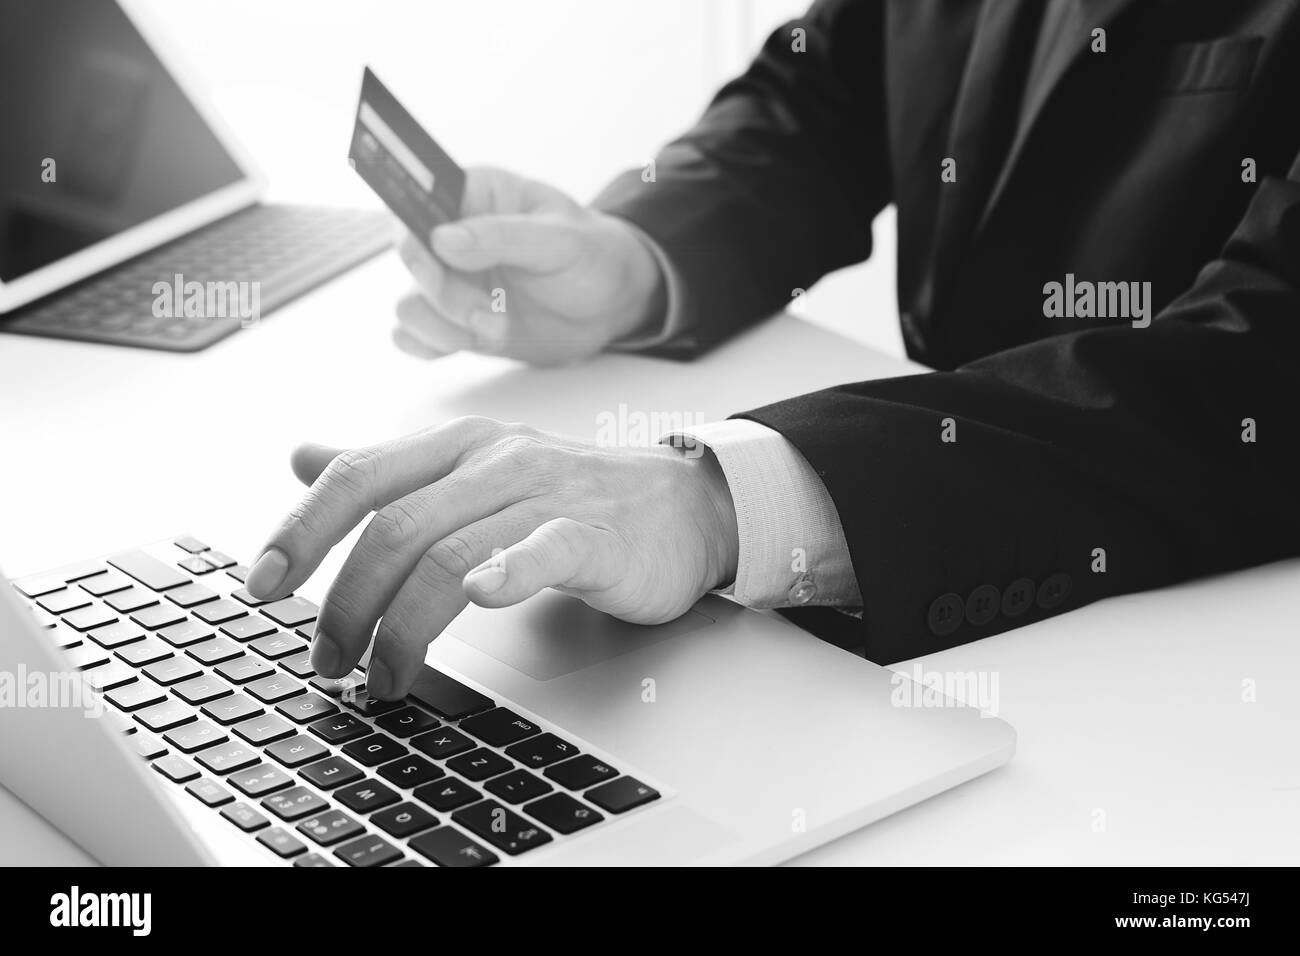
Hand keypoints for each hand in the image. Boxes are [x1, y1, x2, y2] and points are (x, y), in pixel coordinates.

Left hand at [244, 417, 737, 698]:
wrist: (681, 504)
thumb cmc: (571, 496)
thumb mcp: (472, 469)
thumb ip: (390, 469)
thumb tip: (303, 456)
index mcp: (455, 446)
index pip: (359, 475)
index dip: (301, 529)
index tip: (261, 586)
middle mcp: (493, 461)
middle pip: (395, 526)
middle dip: (347, 602)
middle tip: (328, 661)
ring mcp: (546, 493)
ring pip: (452, 550)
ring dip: (404, 623)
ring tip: (384, 675)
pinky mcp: (596, 533)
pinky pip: (546, 547)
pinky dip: (508, 571)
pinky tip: (483, 596)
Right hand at [393, 167, 666, 364]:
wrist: (611, 305)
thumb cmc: (593, 256)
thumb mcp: (560, 240)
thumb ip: (502, 237)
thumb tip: (442, 239)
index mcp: (473, 195)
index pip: (416, 204)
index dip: (415, 237)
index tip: (438, 267)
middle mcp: (452, 236)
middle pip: (412, 262)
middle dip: (445, 296)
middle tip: (493, 316)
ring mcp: (452, 280)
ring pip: (410, 305)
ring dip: (444, 327)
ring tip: (497, 331)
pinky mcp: (455, 320)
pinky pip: (415, 335)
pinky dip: (432, 345)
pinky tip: (470, 343)